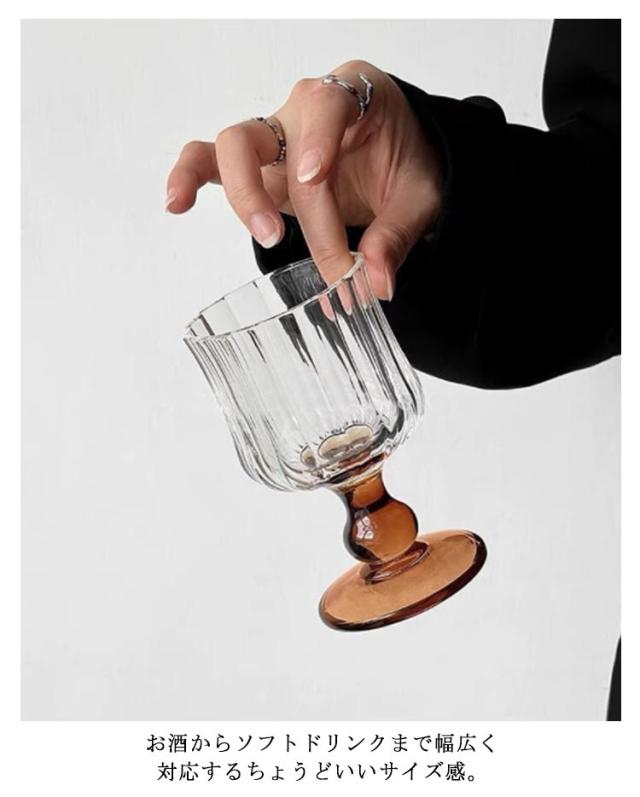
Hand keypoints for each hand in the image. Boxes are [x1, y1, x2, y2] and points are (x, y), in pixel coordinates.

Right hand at [166, 59, 441, 299]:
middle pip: (265, 135)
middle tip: (283, 239)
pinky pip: (211, 161)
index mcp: (353, 95)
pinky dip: (190, 178)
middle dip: (270, 192)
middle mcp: (305, 109)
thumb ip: (398, 235)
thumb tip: (375, 281)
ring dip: (238, 194)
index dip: (314, 142)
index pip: (325, 106)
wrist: (401, 159)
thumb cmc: (409, 162)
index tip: (313, 179)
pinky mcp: (259, 168)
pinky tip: (177, 204)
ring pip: (231, 147)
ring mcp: (276, 138)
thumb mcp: (421, 197)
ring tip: (262, 236)